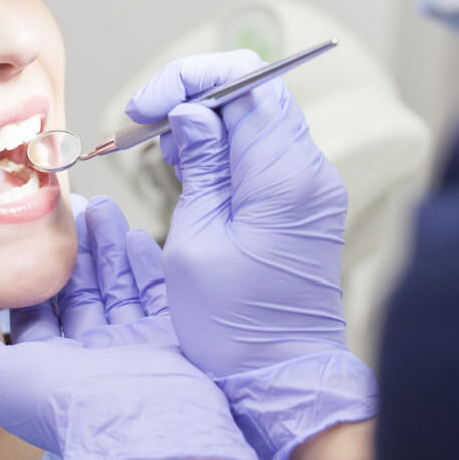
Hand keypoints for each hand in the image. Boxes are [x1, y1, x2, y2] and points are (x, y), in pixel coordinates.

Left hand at [0, 198, 267, 459]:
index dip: (31, 273)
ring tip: (102, 207)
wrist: (141, 426)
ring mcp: (132, 350)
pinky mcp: (169, 340)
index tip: (29, 233)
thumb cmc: (65, 405)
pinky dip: (145, 265)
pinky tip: (135, 234)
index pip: (37, 313)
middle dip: (73, 251)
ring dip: (107, 247)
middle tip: (72, 207)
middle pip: (79, 293)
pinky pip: (155, 296)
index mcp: (51, 370)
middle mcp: (91, 361)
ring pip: (117, 288)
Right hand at [127, 51, 376, 459]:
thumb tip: (193, 111)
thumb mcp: (197, 243)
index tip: (146, 107)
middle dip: (194, 95)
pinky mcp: (303, 204)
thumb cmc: (234, 328)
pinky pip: (265, 151)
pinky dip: (226, 149)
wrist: (283, 381)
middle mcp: (309, 171)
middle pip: (255, 91)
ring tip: (168, 159)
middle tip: (147, 129)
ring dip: (208, 122)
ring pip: (258, 118)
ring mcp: (311, 187)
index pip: (246, 80)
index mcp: (284, 175)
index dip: (189, 78)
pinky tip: (193, 174)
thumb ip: (201, 166)